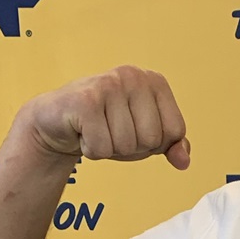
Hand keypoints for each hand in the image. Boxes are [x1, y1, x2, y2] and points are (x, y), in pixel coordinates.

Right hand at [18, 65, 190, 169]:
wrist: (55, 121)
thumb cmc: (106, 126)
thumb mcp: (144, 135)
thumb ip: (171, 145)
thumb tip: (183, 162)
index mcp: (156, 81)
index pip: (175, 131)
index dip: (155, 144)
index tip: (133, 130)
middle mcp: (135, 76)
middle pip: (152, 139)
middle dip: (131, 148)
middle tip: (110, 131)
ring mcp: (110, 84)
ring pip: (127, 145)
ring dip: (109, 149)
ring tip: (95, 130)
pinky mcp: (86, 100)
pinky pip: (102, 147)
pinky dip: (91, 150)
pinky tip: (82, 133)